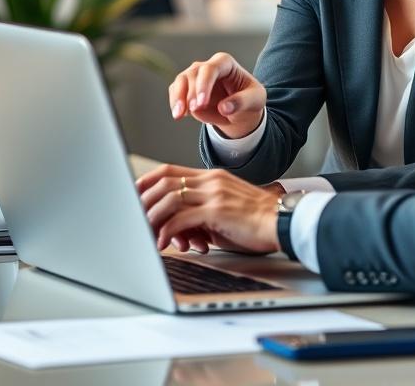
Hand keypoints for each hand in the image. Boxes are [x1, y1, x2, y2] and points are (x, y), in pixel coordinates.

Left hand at [136, 165, 279, 254]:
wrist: (283, 222)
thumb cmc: (256, 221)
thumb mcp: (224, 210)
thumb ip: (200, 212)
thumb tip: (176, 228)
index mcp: (212, 177)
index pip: (170, 170)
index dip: (146, 181)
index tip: (133, 193)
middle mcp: (211, 181)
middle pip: (164, 182)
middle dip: (143, 200)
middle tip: (132, 217)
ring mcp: (214, 194)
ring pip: (169, 198)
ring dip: (152, 217)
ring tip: (144, 233)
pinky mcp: (218, 210)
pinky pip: (182, 218)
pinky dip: (167, 231)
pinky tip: (163, 243)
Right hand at [168, 52, 265, 137]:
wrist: (240, 110)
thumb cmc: (249, 99)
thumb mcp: (255, 100)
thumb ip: (242, 102)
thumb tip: (224, 108)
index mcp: (225, 63)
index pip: (211, 68)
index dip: (204, 84)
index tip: (201, 103)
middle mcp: (207, 66)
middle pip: (193, 74)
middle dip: (191, 93)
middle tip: (194, 110)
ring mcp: (195, 76)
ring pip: (180, 81)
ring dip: (178, 98)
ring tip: (179, 115)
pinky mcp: (186, 88)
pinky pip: (176, 92)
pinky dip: (176, 103)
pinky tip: (180, 115)